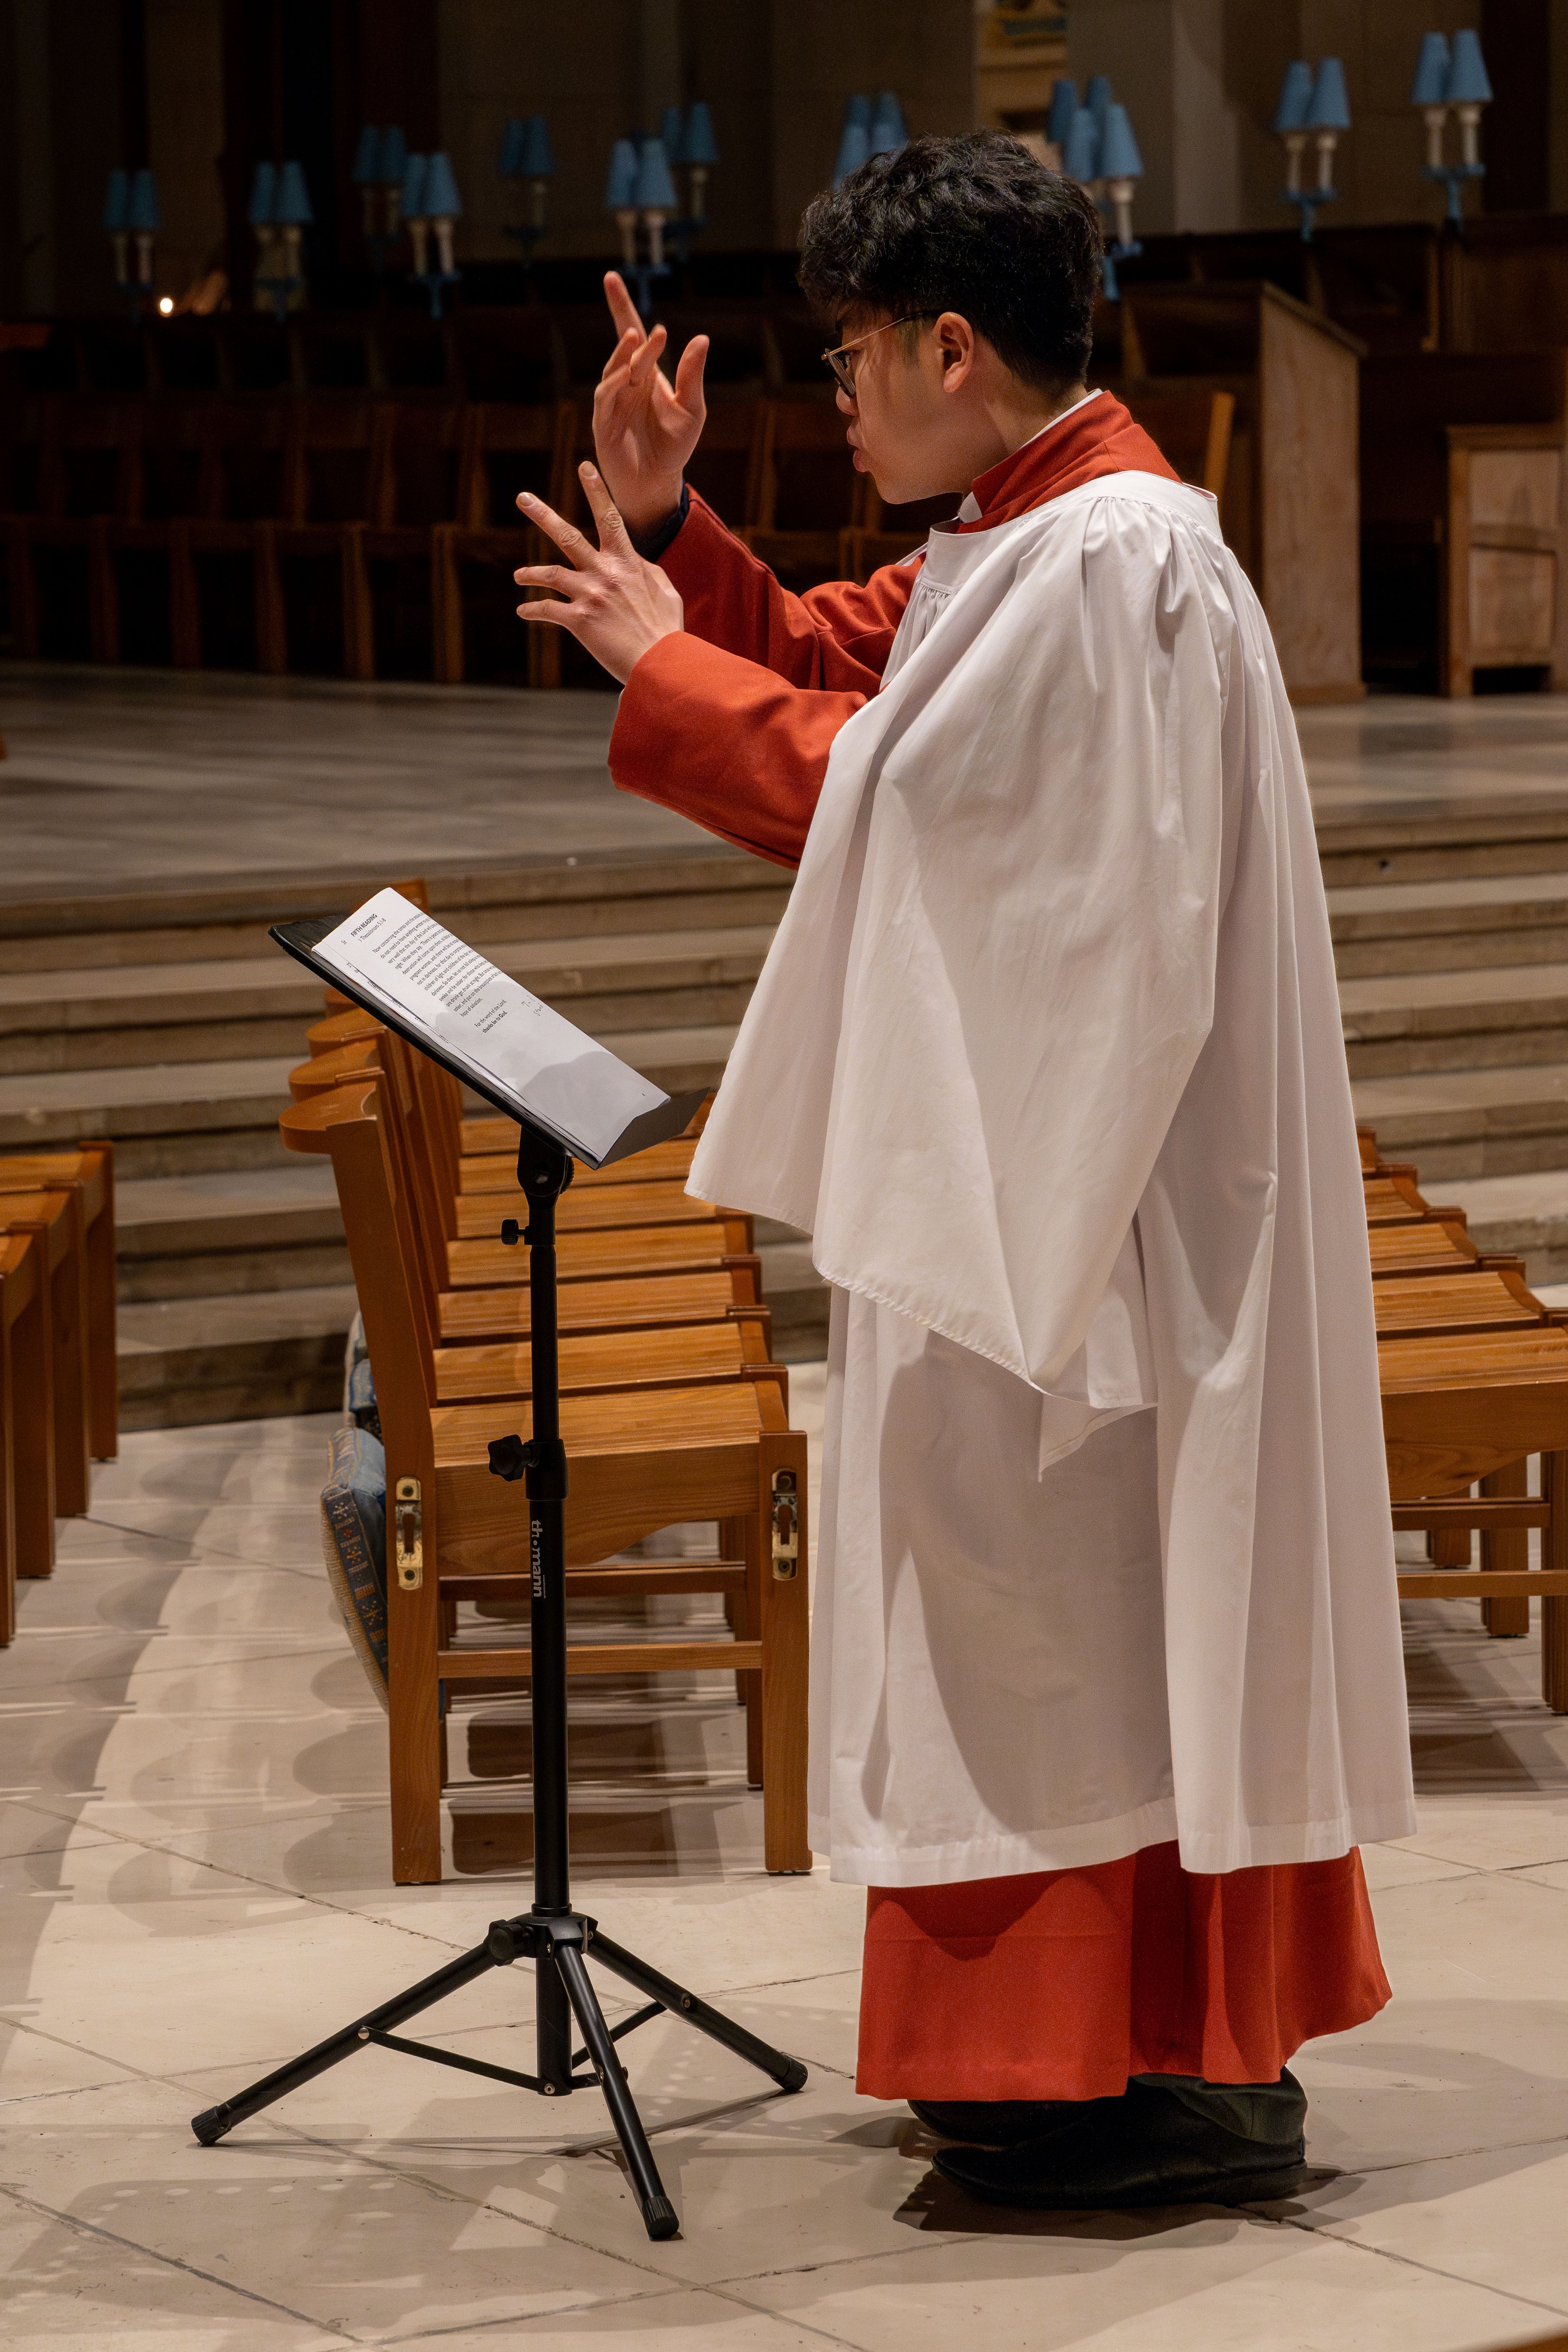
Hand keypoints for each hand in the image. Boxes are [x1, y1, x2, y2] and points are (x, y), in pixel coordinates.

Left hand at [514, 463, 683, 683]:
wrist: (662, 663)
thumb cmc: (666, 630)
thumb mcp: (664, 590)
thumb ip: (644, 570)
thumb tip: (635, 560)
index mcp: (627, 562)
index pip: (610, 517)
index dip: (596, 490)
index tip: (583, 467)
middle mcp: (605, 573)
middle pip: (568, 536)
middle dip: (542, 514)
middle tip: (522, 497)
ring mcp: (590, 595)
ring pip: (549, 574)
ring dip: (529, 573)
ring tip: (518, 576)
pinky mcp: (579, 620)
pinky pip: (547, 610)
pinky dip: (532, 609)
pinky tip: (523, 611)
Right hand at [592, 271, 706, 536]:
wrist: (657, 482)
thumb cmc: (674, 446)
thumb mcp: (692, 409)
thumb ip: (692, 375)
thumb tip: (702, 338)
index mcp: (645, 374)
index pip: (633, 334)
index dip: (620, 306)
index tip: (611, 277)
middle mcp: (626, 383)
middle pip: (622, 347)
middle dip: (626, 327)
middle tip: (646, 320)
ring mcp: (612, 402)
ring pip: (614, 370)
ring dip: (623, 354)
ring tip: (635, 338)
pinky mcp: (603, 423)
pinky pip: (606, 397)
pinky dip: (614, 383)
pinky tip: (626, 374)